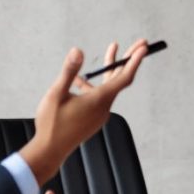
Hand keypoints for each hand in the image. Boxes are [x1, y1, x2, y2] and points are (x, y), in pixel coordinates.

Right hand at [19, 41, 147, 176]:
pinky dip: (95, 84)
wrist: (49, 151)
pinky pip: (100, 96)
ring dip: (110, 68)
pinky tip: (77, 80)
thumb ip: (69, 71)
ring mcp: (100, 114)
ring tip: (112, 48)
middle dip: (130, 59)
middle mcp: (104, 107)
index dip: (135, 61)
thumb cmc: (51, 124)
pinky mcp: (94, 118)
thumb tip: (78, 51)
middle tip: (141, 42)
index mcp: (98, 100)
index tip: (144, 47)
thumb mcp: (56, 94)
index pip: (124, 78)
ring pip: (109, 86)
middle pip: (121, 79)